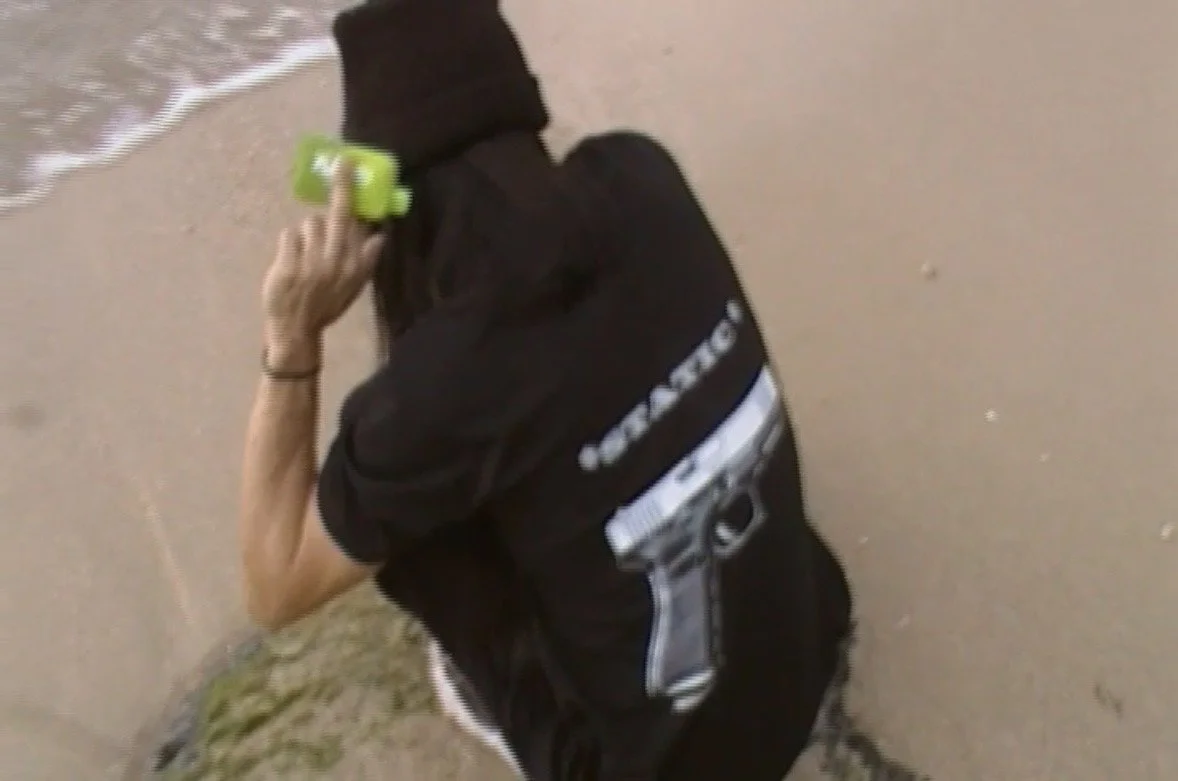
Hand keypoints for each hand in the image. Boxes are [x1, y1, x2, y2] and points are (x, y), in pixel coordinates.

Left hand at [261, 162, 385, 346]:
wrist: (296, 329)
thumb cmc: (326, 305)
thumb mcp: (354, 287)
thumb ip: (367, 260)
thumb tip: (380, 235)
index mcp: (355, 265)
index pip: (359, 224)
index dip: (355, 196)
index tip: (351, 166)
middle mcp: (337, 261)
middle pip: (337, 214)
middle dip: (342, 184)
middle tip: (343, 162)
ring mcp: (312, 262)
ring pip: (310, 223)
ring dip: (307, 233)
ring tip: (305, 252)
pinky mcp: (288, 264)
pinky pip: (289, 234)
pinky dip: (289, 243)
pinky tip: (290, 258)